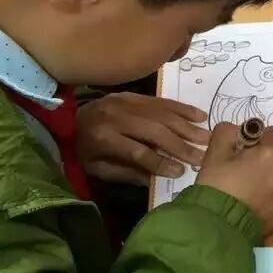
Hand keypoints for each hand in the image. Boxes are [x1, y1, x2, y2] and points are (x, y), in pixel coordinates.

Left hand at [76, 93, 208, 182]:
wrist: (66, 120)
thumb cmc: (82, 150)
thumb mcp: (97, 168)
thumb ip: (126, 172)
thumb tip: (158, 177)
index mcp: (103, 138)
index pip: (137, 151)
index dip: (160, 161)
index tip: (181, 172)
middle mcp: (116, 116)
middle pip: (154, 130)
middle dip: (180, 145)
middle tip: (201, 156)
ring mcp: (126, 101)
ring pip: (162, 114)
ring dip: (187, 127)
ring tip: (206, 139)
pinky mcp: (134, 94)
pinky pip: (162, 100)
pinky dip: (182, 108)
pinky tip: (200, 116)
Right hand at [195, 122, 272, 237]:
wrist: (218, 226)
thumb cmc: (216, 187)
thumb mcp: (214, 154)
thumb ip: (227, 133)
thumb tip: (238, 128)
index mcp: (269, 154)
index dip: (261, 138)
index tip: (250, 148)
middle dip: (269, 156)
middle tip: (250, 169)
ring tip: (256, 187)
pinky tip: (262, 201)